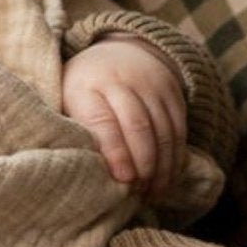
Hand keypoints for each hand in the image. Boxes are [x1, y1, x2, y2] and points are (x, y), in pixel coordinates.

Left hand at [62, 37, 186, 202]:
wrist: (116, 54)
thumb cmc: (84, 92)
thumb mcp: (67, 104)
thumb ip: (75, 133)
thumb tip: (84, 174)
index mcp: (87, 86)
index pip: (104, 122)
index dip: (116, 153)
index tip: (123, 180)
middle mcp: (120, 80)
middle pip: (138, 125)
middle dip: (142, 163)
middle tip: (140, 192)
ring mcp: (150, 83)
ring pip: (163, 128)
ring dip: (162, 166)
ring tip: (155, 193)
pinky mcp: (172, 90)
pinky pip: (179, 127)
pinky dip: (176, 156)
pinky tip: (169, 177)